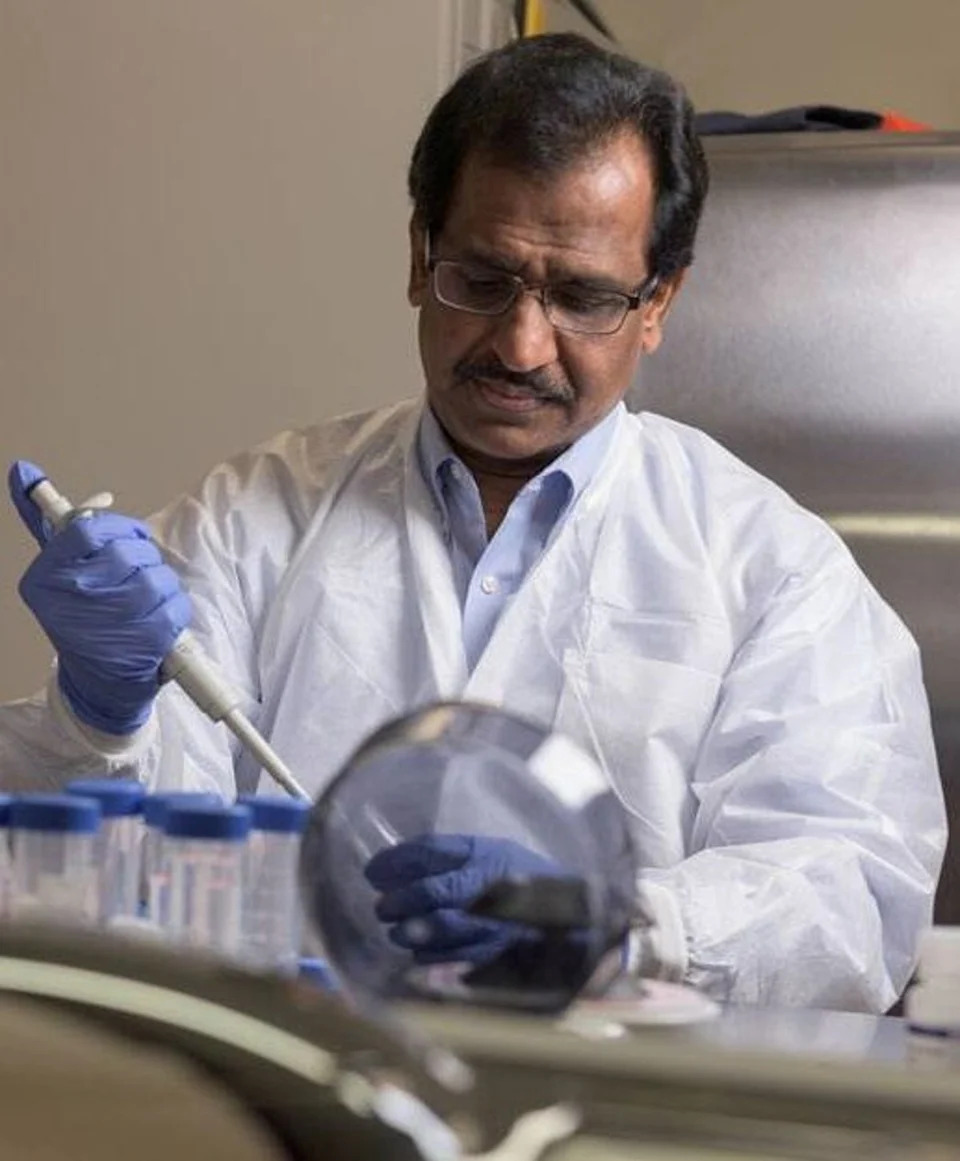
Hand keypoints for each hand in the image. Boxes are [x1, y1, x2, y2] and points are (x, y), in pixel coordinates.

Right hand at [9, 460, 191, 734]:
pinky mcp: (145, 640)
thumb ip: (44, 520)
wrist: (98, 683)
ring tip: (145, 602)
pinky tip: (158, 620)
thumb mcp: (57, 570)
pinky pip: (176, 602)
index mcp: (46, 578)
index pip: (87, 527)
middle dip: (142, 559)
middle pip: (128, 551)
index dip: (117, 528)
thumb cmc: (81, 617)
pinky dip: (175, 608)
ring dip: (161, 584)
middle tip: (136, 576)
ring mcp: (110, 620)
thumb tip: (24, 471)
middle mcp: (73, 598)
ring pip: (156, 575)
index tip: (126, 539)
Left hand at [365, 833, 565, 966]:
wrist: (566, 914)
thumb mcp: (483, 849)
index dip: (399, 868)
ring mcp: (495, 932)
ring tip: (399, 929)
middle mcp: (494, 898)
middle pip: (437, 900)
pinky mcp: (494, 960)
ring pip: (443, 934)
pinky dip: (428, 956)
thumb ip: (440, 851)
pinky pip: (452, 961)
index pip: (436, 866)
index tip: (373, 871)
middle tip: (383, 906)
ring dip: (410, 932)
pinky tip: (419, 949)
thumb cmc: (515, 873)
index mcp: (489, 864)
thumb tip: (388, 860)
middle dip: (400, 903)